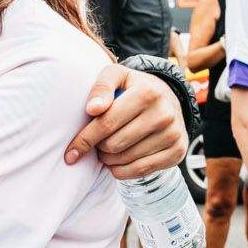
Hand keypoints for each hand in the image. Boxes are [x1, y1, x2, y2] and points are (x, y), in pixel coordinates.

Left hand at [66, 66, 185, 177]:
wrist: (169, 98)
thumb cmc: (134, 88)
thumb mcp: (116, 76)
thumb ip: (101, 87)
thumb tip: (92, 109)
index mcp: (147, 93)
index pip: (106, 123)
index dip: (85, 139)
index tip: (70, 153)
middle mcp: (163, 114)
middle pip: (114, 144)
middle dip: (98, 148)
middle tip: (96, 143)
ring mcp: (173, 134)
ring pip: (126, 160)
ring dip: (108, 160)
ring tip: (107, 150)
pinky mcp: (177, 151)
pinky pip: (141, 171)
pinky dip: (122, 171)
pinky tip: (117, 163)